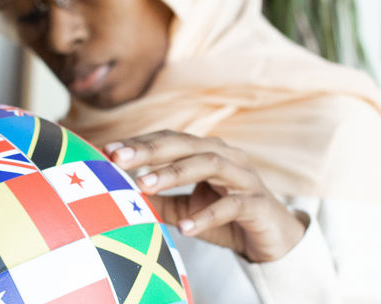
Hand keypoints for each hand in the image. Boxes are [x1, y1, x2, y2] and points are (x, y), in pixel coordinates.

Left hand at [104, 130, 304, 262]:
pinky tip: (184, 227)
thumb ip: (159, 200)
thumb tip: (121, 195)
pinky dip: (206, 215)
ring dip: (173, 173)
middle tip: (117, 158)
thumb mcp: (187, 208)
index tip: (107, 150)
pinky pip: (232, 206)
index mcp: (207, 152)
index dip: (139, 143)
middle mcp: (227, 156)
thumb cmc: (226, 219)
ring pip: (208, 165)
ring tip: (143, 186)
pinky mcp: (258, 204)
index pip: (169, 140)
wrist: (273, 240)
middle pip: (185, 144)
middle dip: (149, 150)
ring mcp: (244, 177)